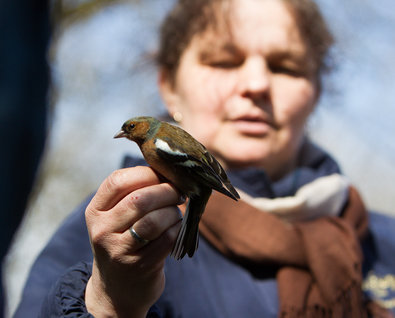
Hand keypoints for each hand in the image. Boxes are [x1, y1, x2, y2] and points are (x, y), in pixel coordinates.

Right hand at [84, 166, 181, 317]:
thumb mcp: (114, 218)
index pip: (118, 181)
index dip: (146, 173)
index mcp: (95, 211)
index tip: (163, 175)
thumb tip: (166, 170)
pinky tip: (177, 227)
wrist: (117, 288)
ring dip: (173, 211)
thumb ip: (131, 194)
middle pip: (139, 200)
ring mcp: (119, 250)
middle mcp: (102, 230)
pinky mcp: (139, 266)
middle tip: (179, 192)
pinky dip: (177, 228)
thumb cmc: (122, 241)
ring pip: (154, 220)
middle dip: (166, 191)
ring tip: (176, 212)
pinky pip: (166, 239)